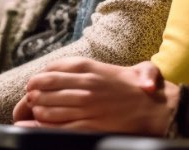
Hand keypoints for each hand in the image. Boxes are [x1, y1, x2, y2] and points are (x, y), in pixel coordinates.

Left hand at [13, 57, 171, 135]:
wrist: (157, 109)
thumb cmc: (141, 88)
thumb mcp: (119, 62)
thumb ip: (105, 64)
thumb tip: (81, 73)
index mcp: (89, 67)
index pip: (51, 68)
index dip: (39, 78)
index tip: (36, 83)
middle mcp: (85, 84)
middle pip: (44, 87)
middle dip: (33, 94)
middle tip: (31, 98)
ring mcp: (86, 106)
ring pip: (47, 107)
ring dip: (38, 110)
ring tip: (37, 111)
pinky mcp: (89, 125)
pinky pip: (59, 126)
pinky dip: (46, 125)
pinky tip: (44, 124)